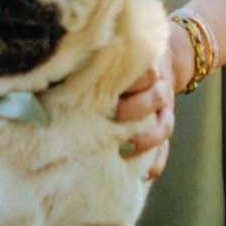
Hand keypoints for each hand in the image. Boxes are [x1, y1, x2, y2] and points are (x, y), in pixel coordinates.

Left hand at [112, 24, 185, 179]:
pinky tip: (144, 174)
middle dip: (138, 106)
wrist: (165, 58)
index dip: (135, 77)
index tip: (116, 83)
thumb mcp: (118, 51)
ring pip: (165, 123)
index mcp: (146, 65)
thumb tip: (59, 68)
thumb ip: (100, 60)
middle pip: (157, 95)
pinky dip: (157, 161)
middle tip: (116, 113)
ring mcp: (164, 109)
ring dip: (148, 137)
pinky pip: (166, 147)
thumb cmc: (125, 57)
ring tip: (127, 147)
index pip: (146, 69)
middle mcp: (158, 87)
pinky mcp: (164, 126)